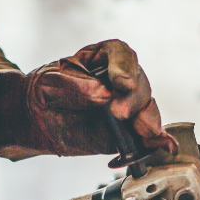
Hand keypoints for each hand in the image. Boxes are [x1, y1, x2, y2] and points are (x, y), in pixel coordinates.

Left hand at [0, 40, 177, 159]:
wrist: (34, 118)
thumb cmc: (43, 92)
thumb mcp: (53, 82)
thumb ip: (80, 87)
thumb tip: (106, 96)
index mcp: (104, 58)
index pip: (122, 54)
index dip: (124, 67)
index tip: (120, 82)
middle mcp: (120, 81)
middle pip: (139, 84)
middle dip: (134, 100)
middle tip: (120, 114)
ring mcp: (125, 107)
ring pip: (146, 110)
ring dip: (149, 121)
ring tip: (145, 132)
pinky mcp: (124, 132)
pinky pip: (144, 136)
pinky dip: (157, 141)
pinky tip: (165, 145)